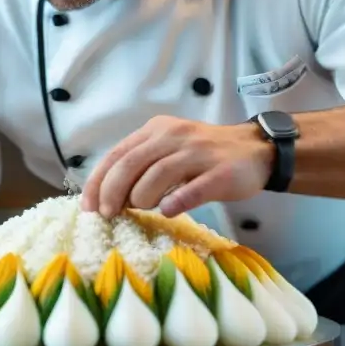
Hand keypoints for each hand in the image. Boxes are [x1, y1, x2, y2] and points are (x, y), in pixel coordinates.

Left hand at [79, 115, 273, 218]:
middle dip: (114, 192)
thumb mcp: (169, 150)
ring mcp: (199, 153)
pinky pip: (193, 189)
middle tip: (109, 215)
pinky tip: (168, 211)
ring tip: (142, 210)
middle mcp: (175, 136)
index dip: (99, 181)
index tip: (89, 206)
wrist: (255, 151)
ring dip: (142, 197)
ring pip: (159, 174)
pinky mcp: (221, 173)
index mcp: (157, 130)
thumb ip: (142, 165)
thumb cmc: (203, 156)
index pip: (117, 154)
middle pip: (132, 163)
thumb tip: (108, 197)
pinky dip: (176, 202)